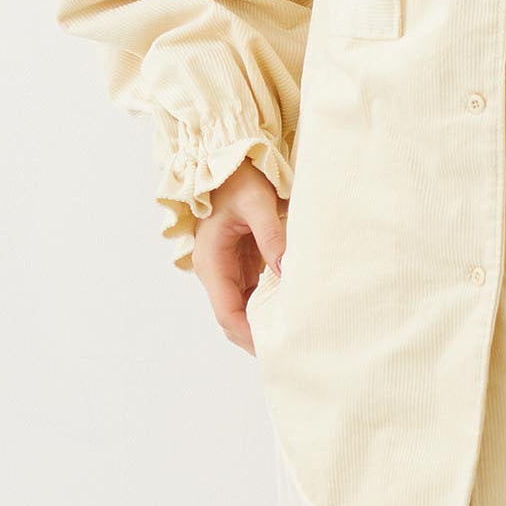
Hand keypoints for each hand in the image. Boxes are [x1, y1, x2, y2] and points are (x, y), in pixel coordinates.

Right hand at [192, 159, 287, 356]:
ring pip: (243, 305)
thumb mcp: (257, 202)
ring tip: (293, 331)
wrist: (229, 159)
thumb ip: (271, 235)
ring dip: (263, 319)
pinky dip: (268, 301)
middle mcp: (216, 269)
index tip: (272, 346)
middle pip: (233, 315)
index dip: (247, 333)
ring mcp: (228, 266)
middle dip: (255, 334)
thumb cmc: (238, 178)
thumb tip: (285, 269)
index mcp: (212, 261)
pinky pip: (252, 290)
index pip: (226, 312)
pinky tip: (290, 305)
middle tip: (288, 346)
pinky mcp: (242, 260)